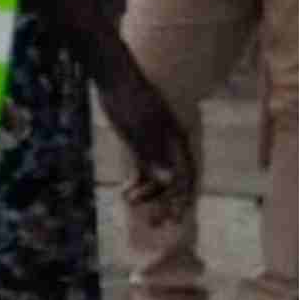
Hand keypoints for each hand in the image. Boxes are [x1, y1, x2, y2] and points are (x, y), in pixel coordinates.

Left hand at [101, 60, 194, 212]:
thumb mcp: (138, 129)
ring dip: (148, 193)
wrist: (112, 75)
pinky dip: (137, 180)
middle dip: (166, 202)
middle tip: (157, 224)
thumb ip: (152, 155)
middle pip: (174, 178)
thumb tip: (170, 181)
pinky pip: (143, 166)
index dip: (182, 198)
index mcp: (177, 140)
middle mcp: (170, 143)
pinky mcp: (138, 140)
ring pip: (157, 174)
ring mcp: (155, 142)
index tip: (176, 218)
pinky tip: (125, 192)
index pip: (186, 175)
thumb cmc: (127, 100)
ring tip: (132, 204)